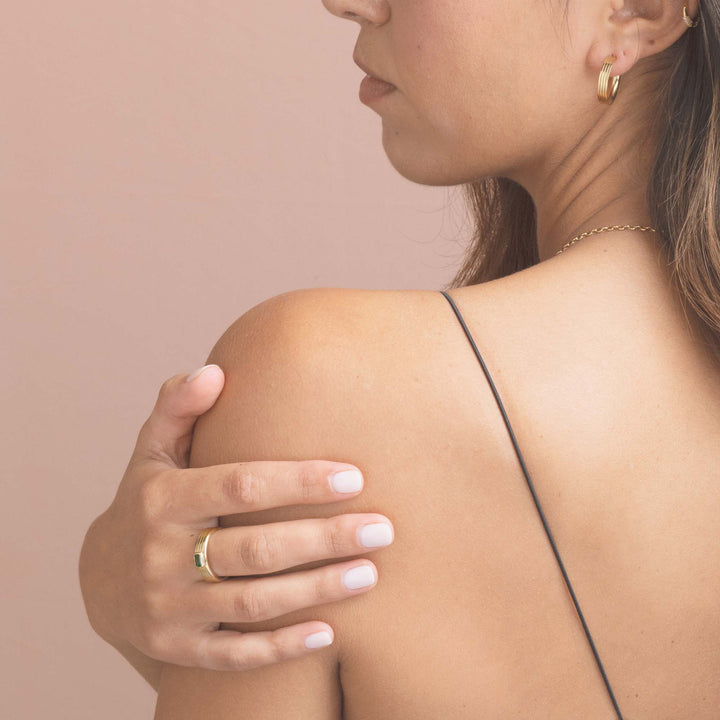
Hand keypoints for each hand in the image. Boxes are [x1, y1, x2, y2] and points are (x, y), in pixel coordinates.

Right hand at [78, 364, 392, 674]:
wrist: (100, 579)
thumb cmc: (147, 500)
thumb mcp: (152, 450)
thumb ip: (179, 407)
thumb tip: (214, 371)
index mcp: (163, 498)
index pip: (241, 486)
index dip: (300, 483)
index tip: (355, 478)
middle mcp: (161, 555)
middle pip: (257, 549)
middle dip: (325, 539)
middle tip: (382, 529)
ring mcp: (169, 608)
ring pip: (253, 603)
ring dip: (317, 590)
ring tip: (370, 573)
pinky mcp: (178, 647)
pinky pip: (235, 654)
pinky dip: (282, 647)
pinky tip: (329, 634)